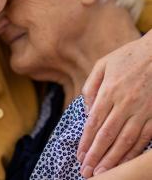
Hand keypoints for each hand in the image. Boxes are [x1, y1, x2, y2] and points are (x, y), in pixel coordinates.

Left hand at [77, 30, 151, 177]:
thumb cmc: (127, 57)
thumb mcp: (102, 65)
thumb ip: (91, 87)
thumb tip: (87, 110)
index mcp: (109, 91)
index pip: (94, 123)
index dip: (86, 141)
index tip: (80, 155)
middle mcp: (124, 104)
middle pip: (107, 136)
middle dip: (96, 156)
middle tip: (87, 172)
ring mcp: (142, 110)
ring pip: (126, 141)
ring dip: (113, 160)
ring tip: (103, 173)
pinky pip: (145, 138)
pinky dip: (134, 153)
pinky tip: (126, 163)